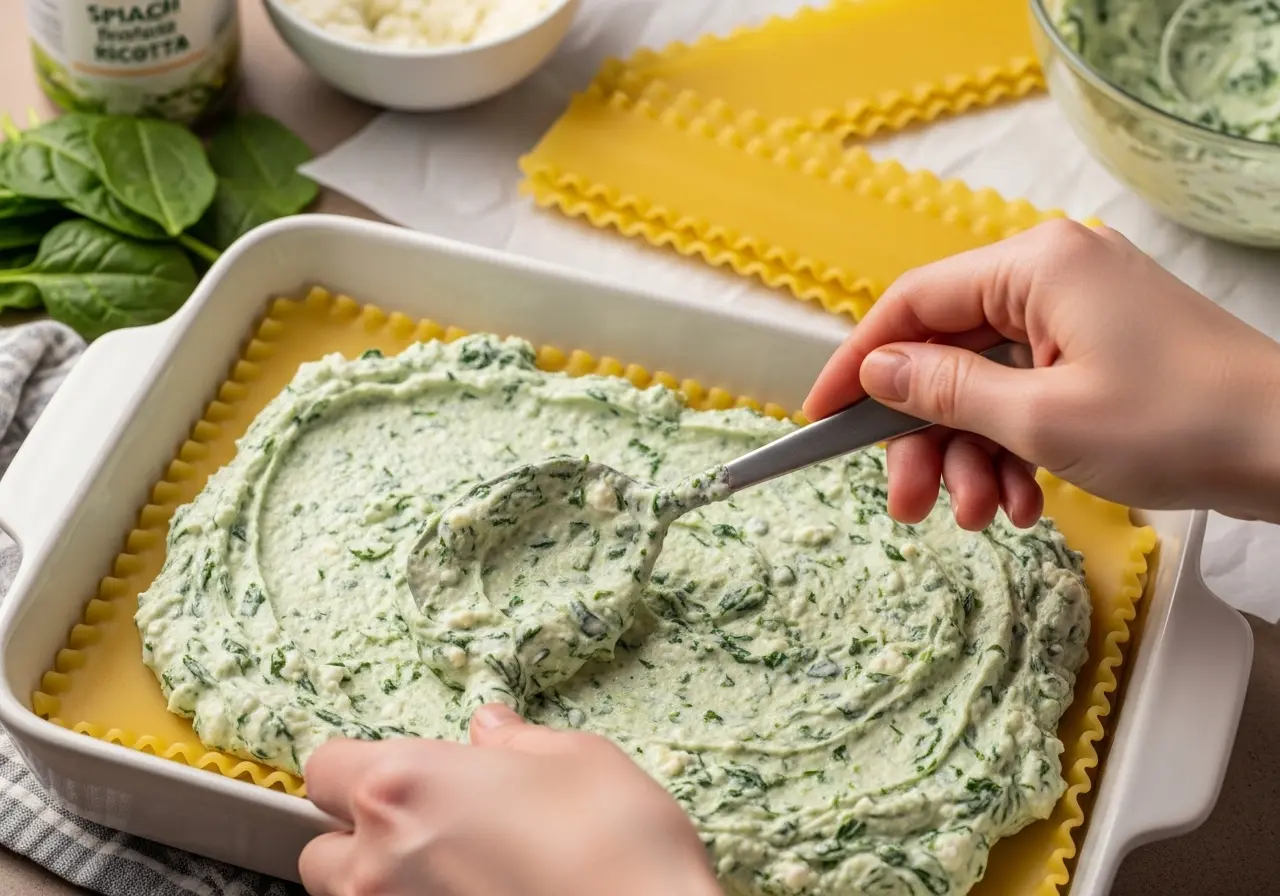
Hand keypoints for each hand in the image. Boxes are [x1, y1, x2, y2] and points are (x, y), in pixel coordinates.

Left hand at [298, 706, 719, 895]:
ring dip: (383, 882)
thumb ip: (516, 742)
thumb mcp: (576, 758)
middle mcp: (380, 861)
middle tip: (427, 826)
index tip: (395, 769)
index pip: (323, 768)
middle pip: (321, 851)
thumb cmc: (616, 840)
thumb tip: (490, 730)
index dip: (356, 766)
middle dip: (360, 837)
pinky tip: (479, 895)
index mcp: (405, 785)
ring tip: (452, 871)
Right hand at [804, 220, 1279, 528]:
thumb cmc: (1182, 422)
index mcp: (1034, 265)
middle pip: (946, 353)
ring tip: (986, 516)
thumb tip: (876, 370)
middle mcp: (1052, 276)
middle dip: (924, 436)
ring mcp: (1080, 316)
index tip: (819, 417)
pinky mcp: (1101, 353)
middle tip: (909, 503)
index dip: (857, 363)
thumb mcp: (1040, 417)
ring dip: (971, 456)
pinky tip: (1027, 501)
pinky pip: (1027, 396)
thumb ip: (945, 390)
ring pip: (985, 384)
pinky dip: (1014, 450)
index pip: (912, 303)